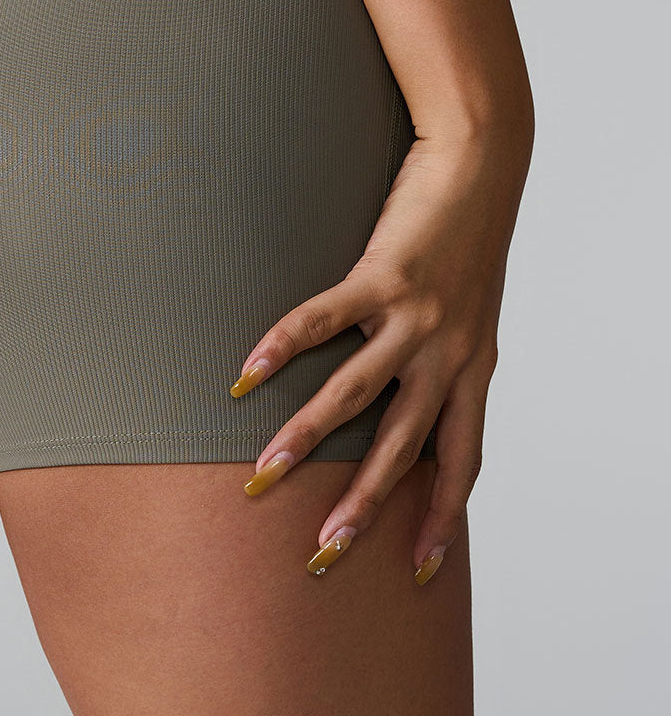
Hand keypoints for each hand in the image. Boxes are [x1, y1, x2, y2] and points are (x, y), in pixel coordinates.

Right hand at [230, 131, 528, 583]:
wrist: (482, 163)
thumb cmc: (469, 233)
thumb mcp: (474, 309)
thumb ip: (450, 353)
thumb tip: (413, 387)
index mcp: (474, 367)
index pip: (463, 461)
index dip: (441, 517)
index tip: (418, 568)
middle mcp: (451, 353)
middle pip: (404, 448)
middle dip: (363, 505)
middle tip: (323, 551)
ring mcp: (418, 317)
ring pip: (356, 394)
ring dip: (306, 437)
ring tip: (264, 471)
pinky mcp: (384, 275)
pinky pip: (324, 320)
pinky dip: (282, 346)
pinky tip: (247, 371)